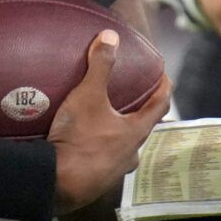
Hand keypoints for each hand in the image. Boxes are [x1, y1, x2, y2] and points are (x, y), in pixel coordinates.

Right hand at [49, 31, 171, 212]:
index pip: (160, 106)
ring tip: (106, 122)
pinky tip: (84, 144)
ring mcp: (114, 172)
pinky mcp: (95, 183)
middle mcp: (130, 154)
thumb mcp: (88, 97)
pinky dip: (99, 150)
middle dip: (139, 113)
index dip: (164, 88)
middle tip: (133, 99)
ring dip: (119, 135)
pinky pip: (103, 162)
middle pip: (142, 130)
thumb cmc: (78, 140)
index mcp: (135, 132)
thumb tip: (111, 37)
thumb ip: (100, 66)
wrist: (56, 184)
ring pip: (124, 150)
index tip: (164, 76)